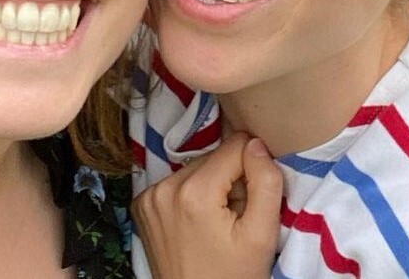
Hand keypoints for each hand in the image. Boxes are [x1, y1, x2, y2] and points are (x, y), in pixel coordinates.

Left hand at [132, 132, 282, 278]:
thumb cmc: (233, 276)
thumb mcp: (262, 235)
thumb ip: (265, 183)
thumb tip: (256, 143)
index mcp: (194, 191)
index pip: (236, 146)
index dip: (253, 168)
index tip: (252, 199)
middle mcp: (164, 187)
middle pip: (214, 157)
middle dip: (231, 180)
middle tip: (235, 217)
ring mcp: (149, 196)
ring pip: (196, 168)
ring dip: (212, 187)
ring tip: (216, 224)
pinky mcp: (142, 204)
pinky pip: (177, 182)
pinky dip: (191, 195)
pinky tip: (196, 224)